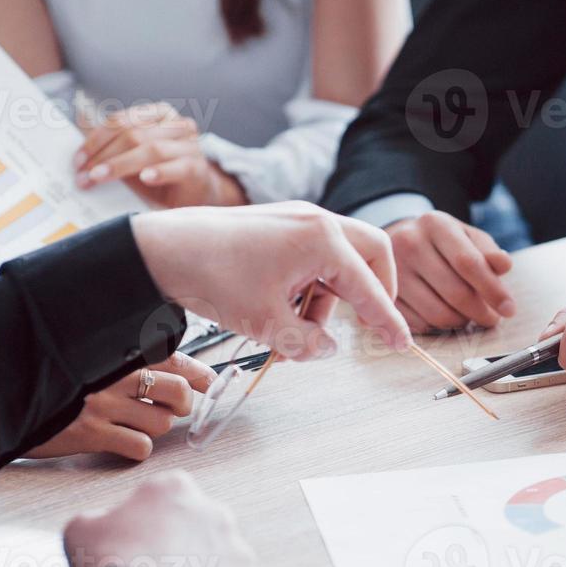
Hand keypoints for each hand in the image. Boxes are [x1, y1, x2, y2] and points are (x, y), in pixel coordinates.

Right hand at [27, 352, 215, 461]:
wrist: (8, 395)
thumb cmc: (59, 381)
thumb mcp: (94, 360)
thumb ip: (135, 360)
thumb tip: (188, 375)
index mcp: (117, 350)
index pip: (175, 358)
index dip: (199, 375)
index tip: (208, 383)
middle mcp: (113, 373)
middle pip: (178, 392)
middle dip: (180, 406)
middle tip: (169, 410)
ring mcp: (103, 403)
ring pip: (161, 423)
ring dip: (153, 428)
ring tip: (133, 424)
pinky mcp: (89, 432)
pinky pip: (139, 447)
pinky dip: (136, 449)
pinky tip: (120, 442)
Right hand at [64, 471, 262, 566]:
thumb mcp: (81, 529)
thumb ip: (102, 519)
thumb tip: (108, 526)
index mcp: (176, 490)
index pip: (166, 500)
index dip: (148, 525)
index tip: (136, 546)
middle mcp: (216, 514)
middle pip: (199, 530)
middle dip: (181, 550)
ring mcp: (238, 554)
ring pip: (221, 565)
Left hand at [76, 103, 247, 207]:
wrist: (199, 195)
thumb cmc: (161, 175)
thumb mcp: (133, 157)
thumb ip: (112, 147)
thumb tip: (78, 139)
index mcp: (159, 114)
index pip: (121, 121)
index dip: (95, 139)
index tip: (77, 160)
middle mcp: (177, 124)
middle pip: (133, 134)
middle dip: (103, 155)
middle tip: (83, 175)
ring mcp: (190, 145)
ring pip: (150, 149)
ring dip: (120, 165)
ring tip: (99, 178)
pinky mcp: (198, 168)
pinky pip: (176, 167)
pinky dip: (159, 172)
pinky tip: (145, 178)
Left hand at [131, 203, 411, 356]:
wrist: (163, 250)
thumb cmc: (212, 278)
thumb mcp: (266, 324)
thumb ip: (308, 343)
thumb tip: (328, 348)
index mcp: (322, 240)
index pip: (369, 287)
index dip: (388, 320)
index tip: (402, 343)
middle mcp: (317, 221)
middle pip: (372, 254)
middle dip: (373, 291)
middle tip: (366, 323)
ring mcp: (299, 218)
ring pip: (341, 259)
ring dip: (330, 297)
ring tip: (295, 329)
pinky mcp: (282, 223)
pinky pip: (315, 254)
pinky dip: (310, 284)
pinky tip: (282, 308)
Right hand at [386, 211, 514, 330]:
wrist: (401, 241)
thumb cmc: (443, 243)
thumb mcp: (467, 237)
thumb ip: (487, 252)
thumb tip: (504, 264)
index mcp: (435, 224)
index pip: (469, 262)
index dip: (493, 290)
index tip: (509, 309)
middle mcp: (409, 244)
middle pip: (456, 293)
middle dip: (481, 312)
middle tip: (492, 318)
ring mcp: (393, 271)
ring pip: (439, 314)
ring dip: (462, 322)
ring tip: (468, 315)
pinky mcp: (387, 295)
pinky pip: (421, 324)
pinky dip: (440, 327)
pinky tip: (445, 315)